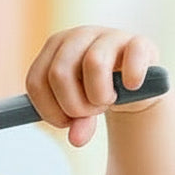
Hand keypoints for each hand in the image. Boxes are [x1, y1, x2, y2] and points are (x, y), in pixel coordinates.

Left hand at [25, 26, 160, 146]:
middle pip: (59, 74)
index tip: (66, 122)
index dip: (49, 111)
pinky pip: (132, 56)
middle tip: (90, 112)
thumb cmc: (96, 92)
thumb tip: (77, 140)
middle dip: (74, 106)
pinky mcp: (138, 42)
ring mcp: (108, 35)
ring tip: (107, 100)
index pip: (35, 82)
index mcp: (53, 47)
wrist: (134, 84)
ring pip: (94, 63)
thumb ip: (76, 124)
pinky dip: (131, 78)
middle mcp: (77, 36)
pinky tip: (132, 86)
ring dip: (99, 95)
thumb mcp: (81, 109)